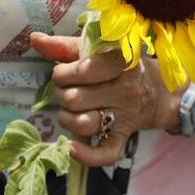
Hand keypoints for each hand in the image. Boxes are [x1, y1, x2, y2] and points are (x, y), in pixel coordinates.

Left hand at [31, 32, 166, 167]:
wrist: (158, 92)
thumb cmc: (121, 66)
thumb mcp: (99, 49)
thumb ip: (66, 45)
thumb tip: (35, 39)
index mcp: (121, 61)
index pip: (84, 70)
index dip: (63, 73)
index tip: (63, 71)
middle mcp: (126, 89)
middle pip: (76, 98)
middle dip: (61, 94)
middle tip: (66, 90)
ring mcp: (126, 115)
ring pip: (83, 124)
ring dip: (66, 118)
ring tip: (68, 110)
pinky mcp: (124, 137)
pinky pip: (104, 153)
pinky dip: (85, 155)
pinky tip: (71, 147)